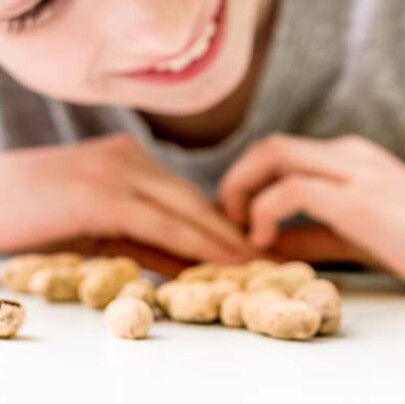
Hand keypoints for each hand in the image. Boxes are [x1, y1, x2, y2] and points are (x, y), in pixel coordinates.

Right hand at [0, 135, 257, 270]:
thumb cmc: (29, 220)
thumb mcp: (97, 230)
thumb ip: (144, 242)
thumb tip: (191, 267)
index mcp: (128, 160)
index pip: (186, 196)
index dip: (223, 224)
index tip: (255, 248)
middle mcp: (129, 159)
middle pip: (195, 201)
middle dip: (234, 232)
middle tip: (273, 258)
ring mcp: (116, 172)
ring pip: (186, 211)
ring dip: (224, 241)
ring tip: (259, 266)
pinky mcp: (104, 196)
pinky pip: (162, 225)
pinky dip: (197, 246)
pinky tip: (223, 264)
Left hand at [220, 134, 404, 295]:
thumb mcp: (360, 239)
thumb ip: (315, 236)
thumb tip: (267, 243)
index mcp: (356, 161)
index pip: (287, 156)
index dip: (251, 185)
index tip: (238, 222)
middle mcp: (352, 156)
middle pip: (272, 146)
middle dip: (237, 180)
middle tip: (228, 221)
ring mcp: (355, 172)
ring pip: (273, 154)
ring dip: (242, 190)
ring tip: (240, 231)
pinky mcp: (357, 198)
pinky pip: (290, 190)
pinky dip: (264, 212)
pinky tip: (264, 242)